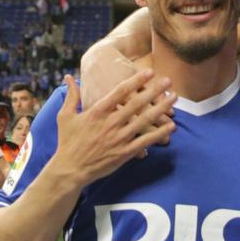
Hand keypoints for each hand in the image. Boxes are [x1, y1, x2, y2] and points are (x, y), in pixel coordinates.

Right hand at [50, 70, 175, 191]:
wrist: (70, 169)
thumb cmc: (68, 141)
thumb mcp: (65, 116)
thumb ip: (71, 95)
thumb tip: (69, 77)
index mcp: (97, 112)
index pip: (120, 92)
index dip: (136, 80)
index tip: (149, 71)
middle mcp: (110, 123)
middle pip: (137, 103)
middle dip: (154, 90)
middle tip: (168, 81)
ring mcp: (119, 138)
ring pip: (144, 120)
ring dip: (161, 108)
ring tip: (174, 98)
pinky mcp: (124, 152)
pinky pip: (145, 141)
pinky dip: (159, 133)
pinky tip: (171, 126)